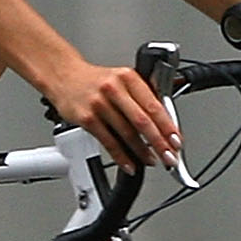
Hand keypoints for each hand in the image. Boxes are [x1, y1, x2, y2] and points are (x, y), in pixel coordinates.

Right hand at [46, 58, 183, 170]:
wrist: (63, 76)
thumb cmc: (96, 80)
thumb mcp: (122, 79)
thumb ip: (142, 97)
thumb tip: (165, 123)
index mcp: (128, 78)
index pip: (154, 105)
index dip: (168, 126)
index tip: (177, 141)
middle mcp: (114, 89)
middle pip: (142, 121)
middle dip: (159, 143)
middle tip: (169, 156)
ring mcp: (99, 104)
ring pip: (126, 133)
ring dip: (142, 152)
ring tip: (152, 160)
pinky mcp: (87, 118)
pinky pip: (108, 142)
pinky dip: (121, 156)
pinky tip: (130, 164)